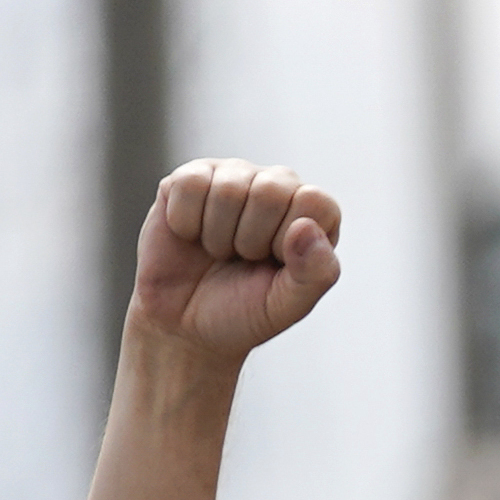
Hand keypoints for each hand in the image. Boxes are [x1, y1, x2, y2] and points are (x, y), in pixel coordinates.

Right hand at [130, 161, 341, 364]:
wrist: (184, 323)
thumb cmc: (244, 311)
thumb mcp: (288, 305)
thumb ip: (315, 273)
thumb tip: (306, 227)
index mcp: (312, 214)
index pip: (314, 202)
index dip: (289, 240)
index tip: (275, 262)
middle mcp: (276, 187)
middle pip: (271, 190)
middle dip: (251, 239)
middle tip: (243, 258)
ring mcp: (232, 177)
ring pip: (228, 189)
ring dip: (218, 235)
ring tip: (219, 250)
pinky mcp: (189, 177)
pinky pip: (189, 185)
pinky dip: (187, 223)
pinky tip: (192, 236)